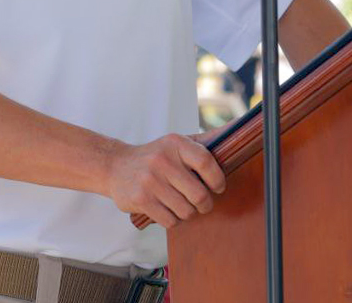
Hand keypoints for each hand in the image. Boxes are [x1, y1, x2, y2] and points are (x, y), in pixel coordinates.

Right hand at [106, 133, 225, 227]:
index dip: (218, 179)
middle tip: (202, 203)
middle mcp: (163, 160)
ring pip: (186, 211)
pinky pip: (170, 221)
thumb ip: (203, 142)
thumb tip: (236, 130)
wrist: (115, 166)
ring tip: (181, 205)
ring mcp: (150, 181)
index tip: (218, 187)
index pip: (206, 162)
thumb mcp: (175, 143)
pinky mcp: (141, 200)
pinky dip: (173, 220)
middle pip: (199, 194)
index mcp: (175, 143)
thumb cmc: (154, 156)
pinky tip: (168, 210)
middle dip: (205, 204)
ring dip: (188, 213)